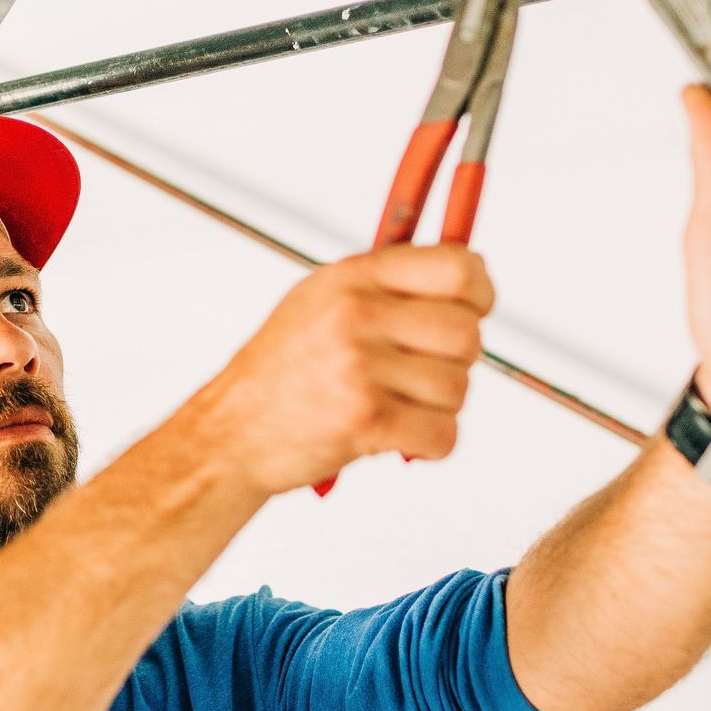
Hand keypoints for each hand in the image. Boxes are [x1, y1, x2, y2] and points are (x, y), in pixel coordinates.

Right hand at [204, 244, 492, 494]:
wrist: (232, 431)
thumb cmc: (281, 370)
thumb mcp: (321, 300)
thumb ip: (387, 283)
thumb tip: (468, 272)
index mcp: (352, 278)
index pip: (457, 266)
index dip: (479, 293)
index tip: (471, 310)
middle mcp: (356, 315)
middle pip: (466, 333)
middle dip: (457, 361)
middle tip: (422, 372)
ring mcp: (360, 367)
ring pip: (458, 387)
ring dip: (439, 406)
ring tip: (398, 405)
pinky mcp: (365, 419)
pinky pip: (444, 433)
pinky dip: (431, 443)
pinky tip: (401, 435)